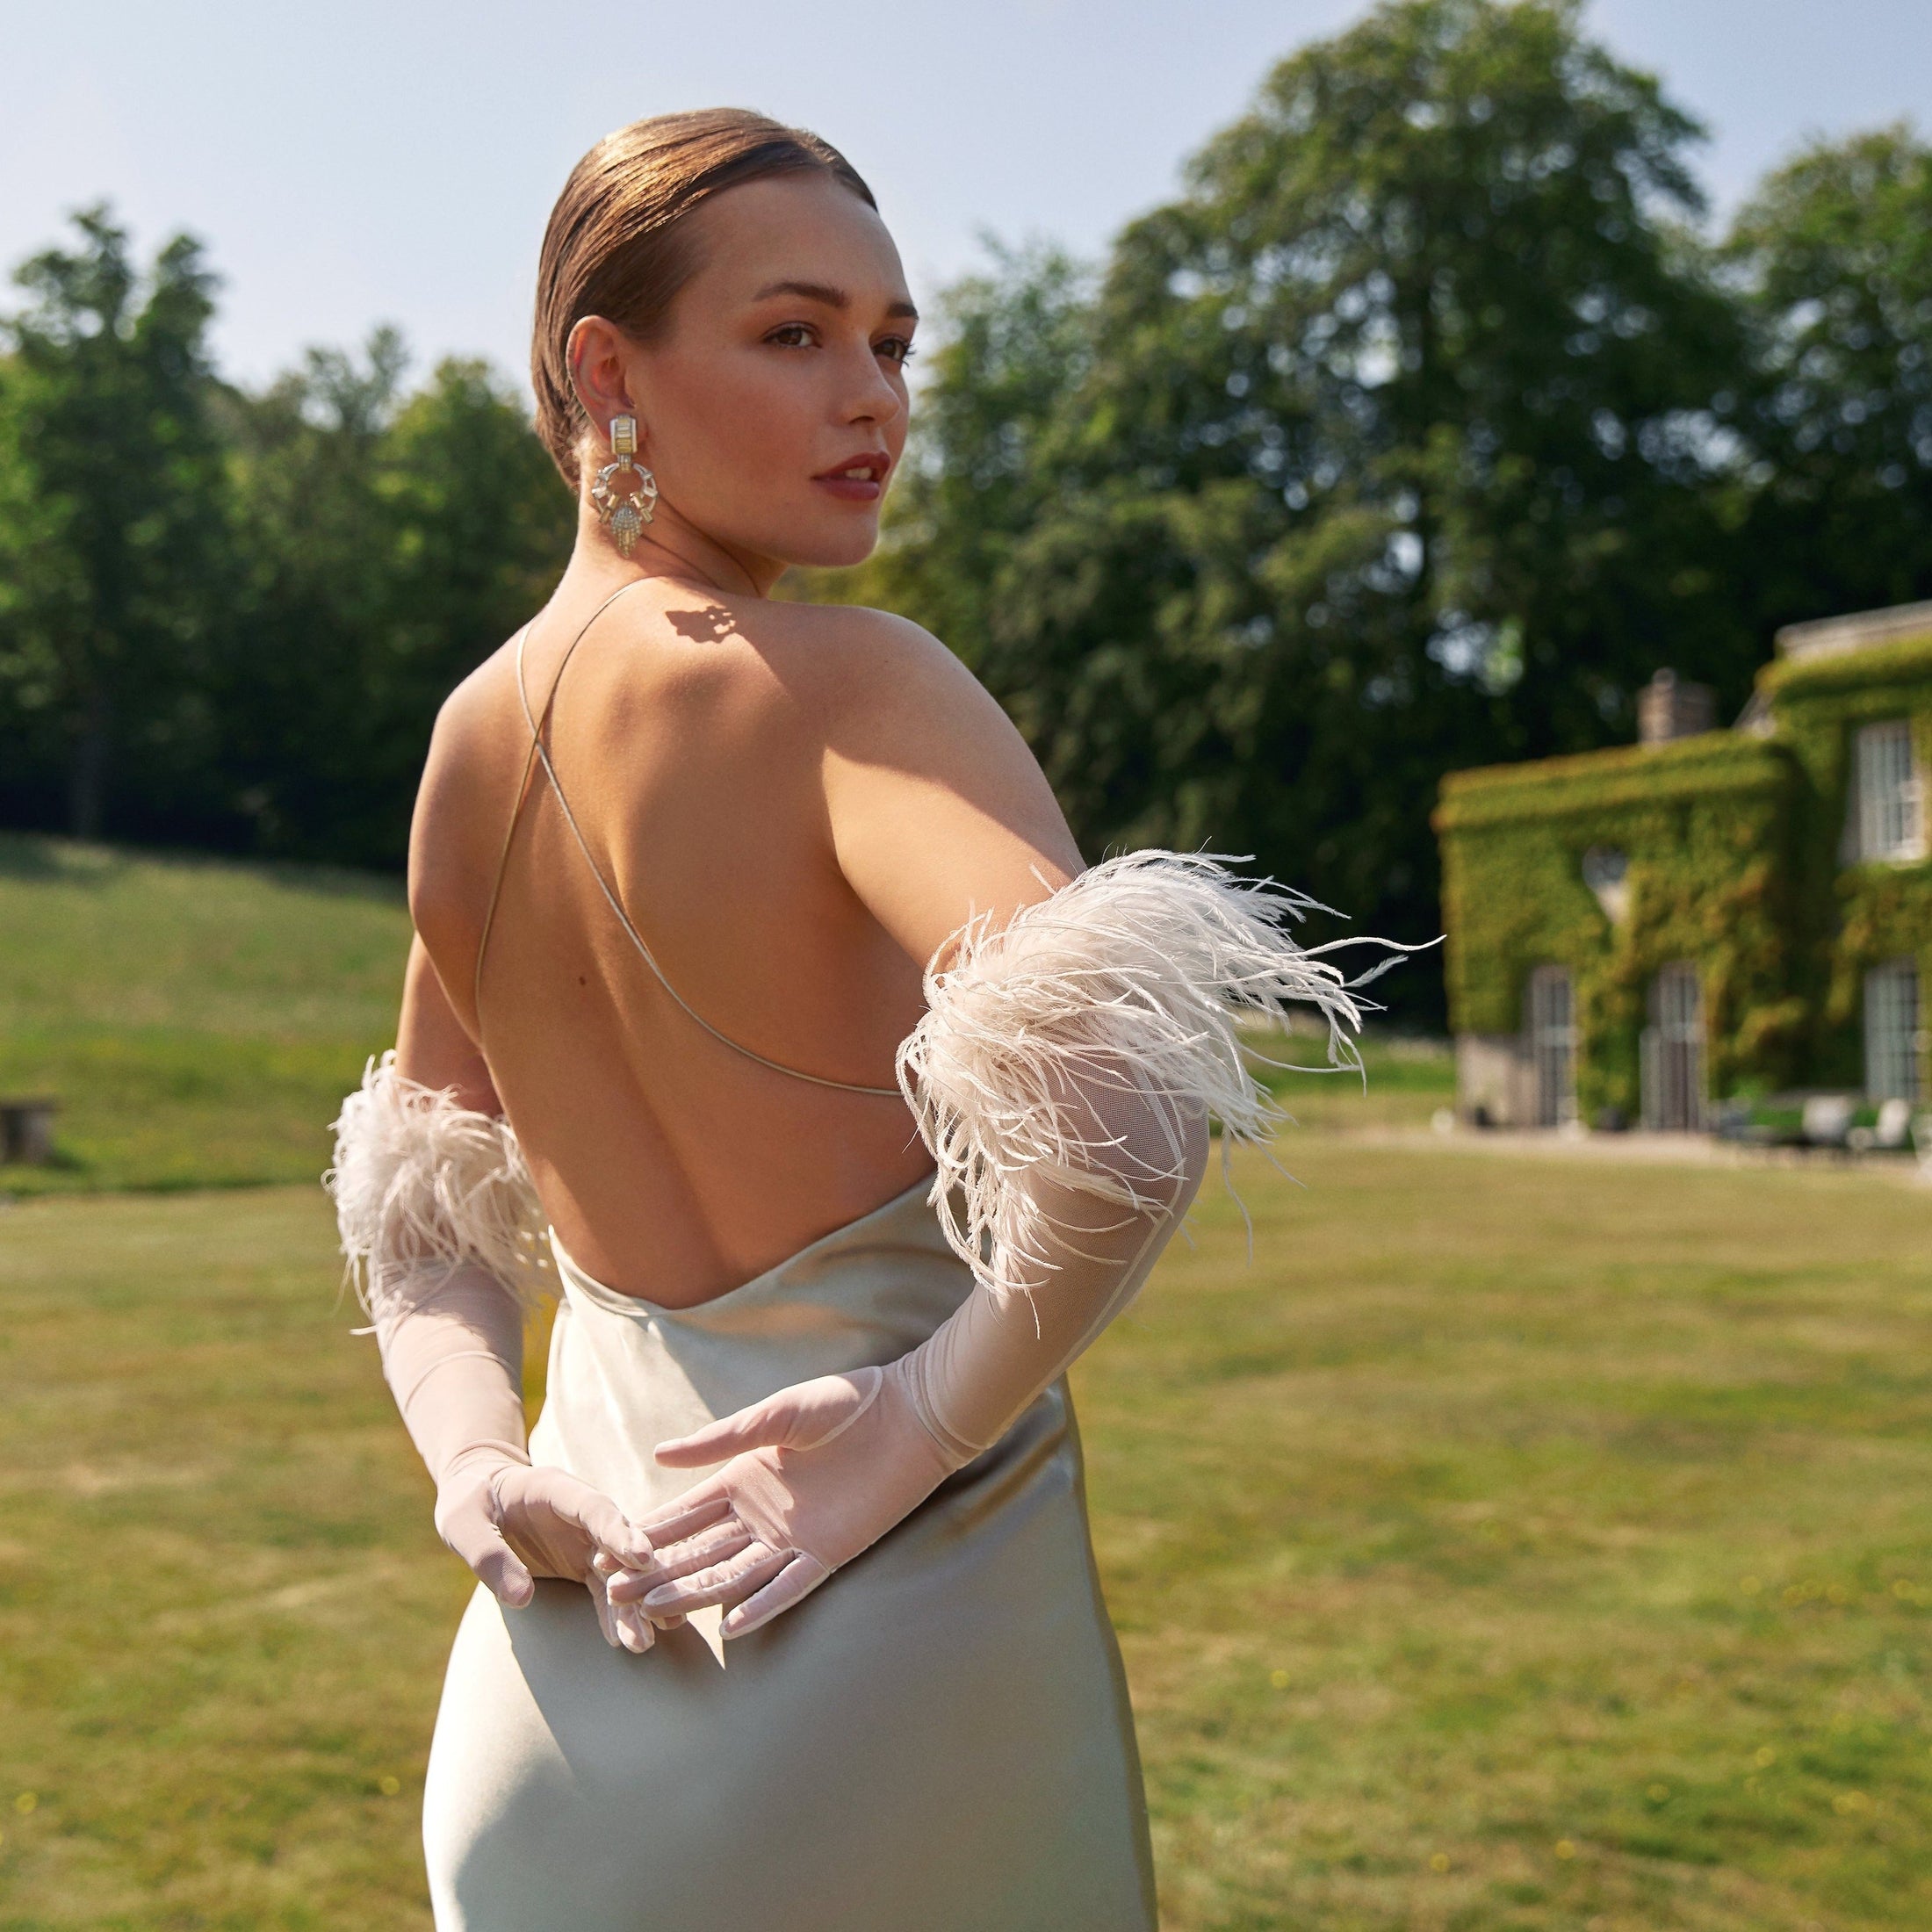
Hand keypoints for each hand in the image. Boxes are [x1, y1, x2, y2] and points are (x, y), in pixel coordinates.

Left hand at [435, 1457, 663, 1652]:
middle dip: (638, 1579)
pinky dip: (616, 1612)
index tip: (642, 1558)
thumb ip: (489, 1556)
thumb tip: (522, 1599)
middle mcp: (582, 1513)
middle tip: (657, 1614)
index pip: (595, 1507)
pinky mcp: (584, 1563)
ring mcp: (586, 1539)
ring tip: (646, 1641)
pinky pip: (604, 1590)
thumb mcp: (463, 1524)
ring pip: (619, 1571)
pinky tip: (629, 1640)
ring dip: (633, 1603)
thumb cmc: (469, 1504)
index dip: (618, 1531)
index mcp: (556, 1488)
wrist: (480, 1498)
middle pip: (618, 1543)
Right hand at [605, 1366, 953, 1639]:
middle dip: (657, 1573)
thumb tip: (658, 1455)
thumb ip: (721, 1439)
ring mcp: (793, 1538)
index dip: (648, 1535)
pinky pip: (789, 1587)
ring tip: (654, 1614)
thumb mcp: (775, 1415)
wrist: (908, 1413)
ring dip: (696, 1594)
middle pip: (700, 1552)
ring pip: (734, 1574)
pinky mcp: (829, 1552)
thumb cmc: (844, 1402)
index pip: (685, 1516)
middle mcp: (761, 1515)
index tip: (606, 1551)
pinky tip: (730, 1626)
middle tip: (612, 1594)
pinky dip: (762, 1606)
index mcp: (743, 1479)